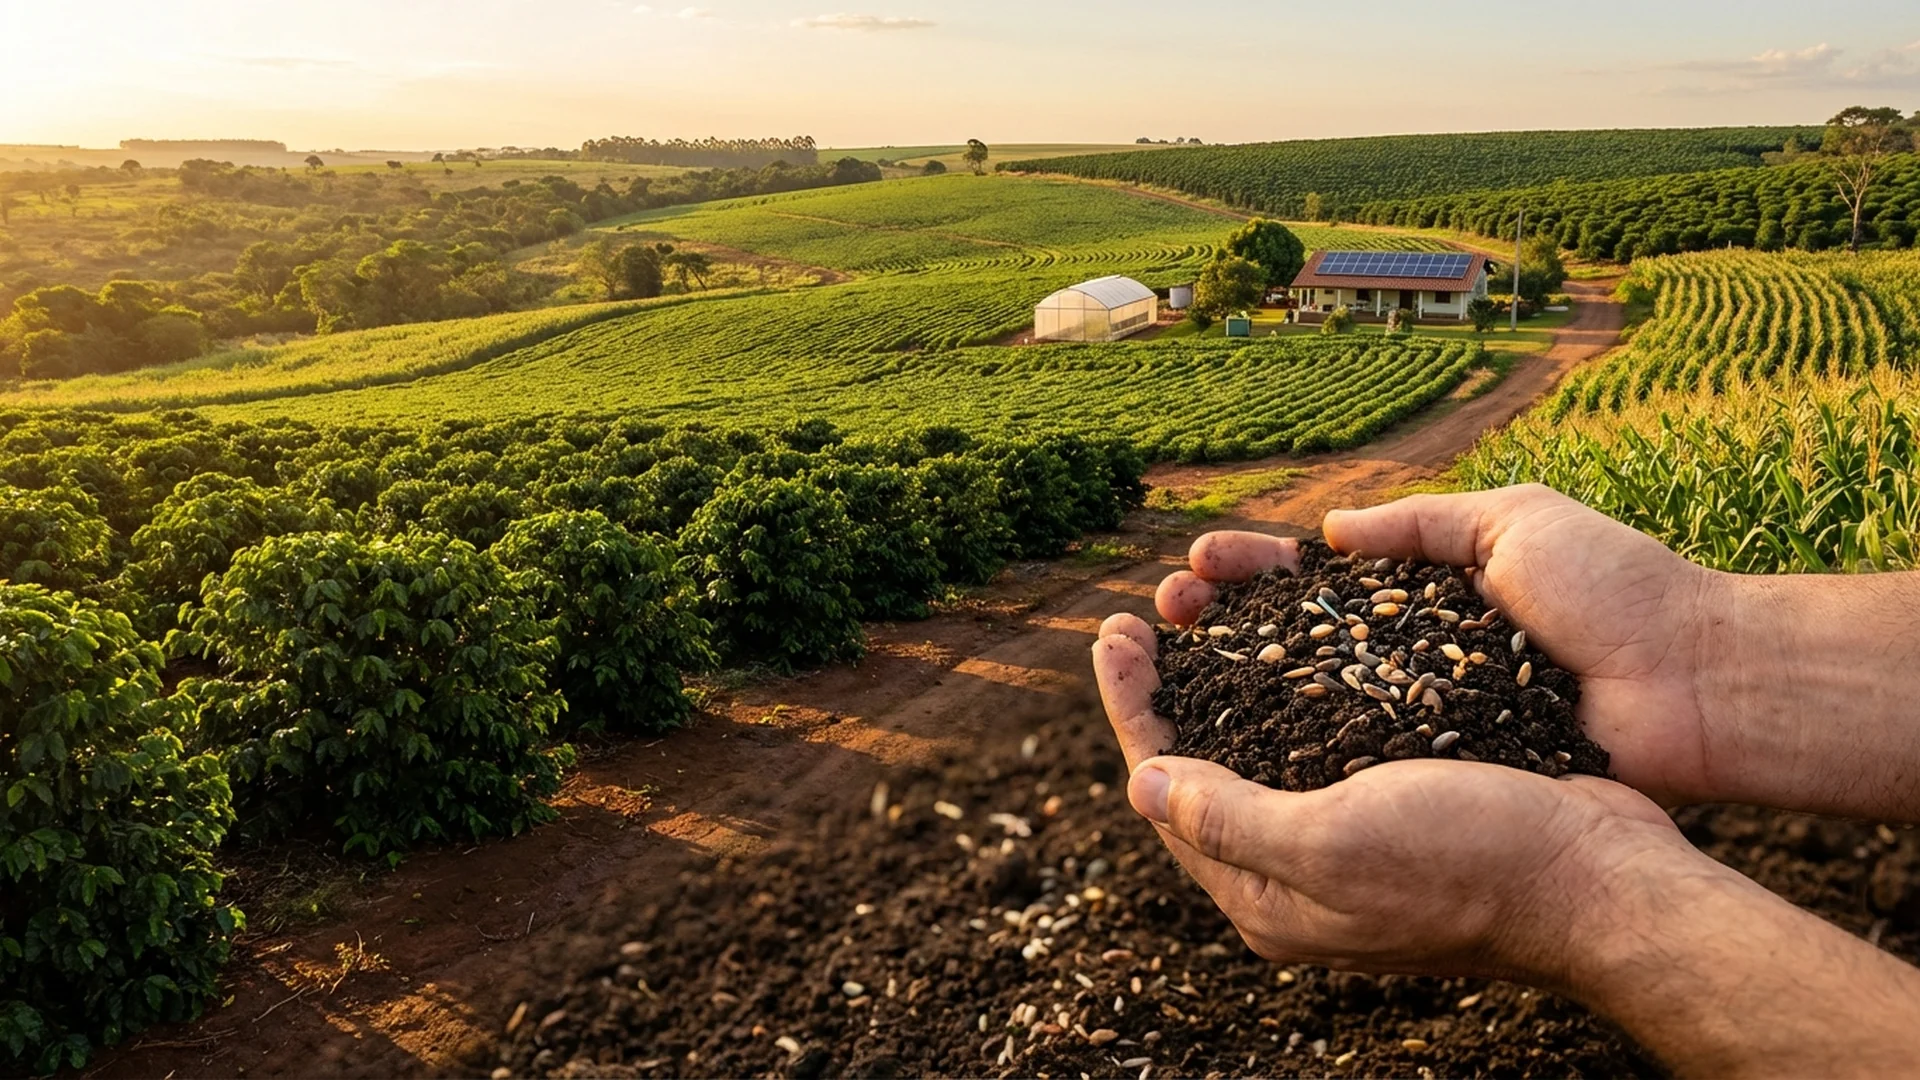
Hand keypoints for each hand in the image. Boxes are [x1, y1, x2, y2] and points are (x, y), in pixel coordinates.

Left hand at [1091, 617, 1688, 982]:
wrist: (1602, 878)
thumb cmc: (1471, 863)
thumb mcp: (1332, 844)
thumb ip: (1229, 819)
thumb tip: (1140, 784)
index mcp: (1267, 898)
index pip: (1164, 791)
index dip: (1132, 708)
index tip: (1112, 633)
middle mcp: (1298, 873)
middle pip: (1203, 766)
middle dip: (1167, 686)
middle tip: (1144, 612)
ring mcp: (1349, 837)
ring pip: (1261, 743)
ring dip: (1225, 674)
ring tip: (1203, 609)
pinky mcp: (1397, 801)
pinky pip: (1321, 733)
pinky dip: (1294, 681)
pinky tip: (1288, 635)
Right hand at [1149, 484, 1723, 803]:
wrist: (1694, 684)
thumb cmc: (1617, 592)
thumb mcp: (1516, 522)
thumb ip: (1420, 523)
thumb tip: (1327, 532)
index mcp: (1424, 593)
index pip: (1312, 578)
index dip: (1250, 571)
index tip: (1198, 563)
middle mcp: (1410, 658)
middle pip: (1289, 640)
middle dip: (1220, 624)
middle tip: (1164, 613)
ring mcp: (1421, 718)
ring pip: (1304, 700)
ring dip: (1233, 684)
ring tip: (1173, 665)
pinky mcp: (1442, 769)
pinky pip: (1352, 759)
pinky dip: (1289, 749)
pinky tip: (1231, 743)